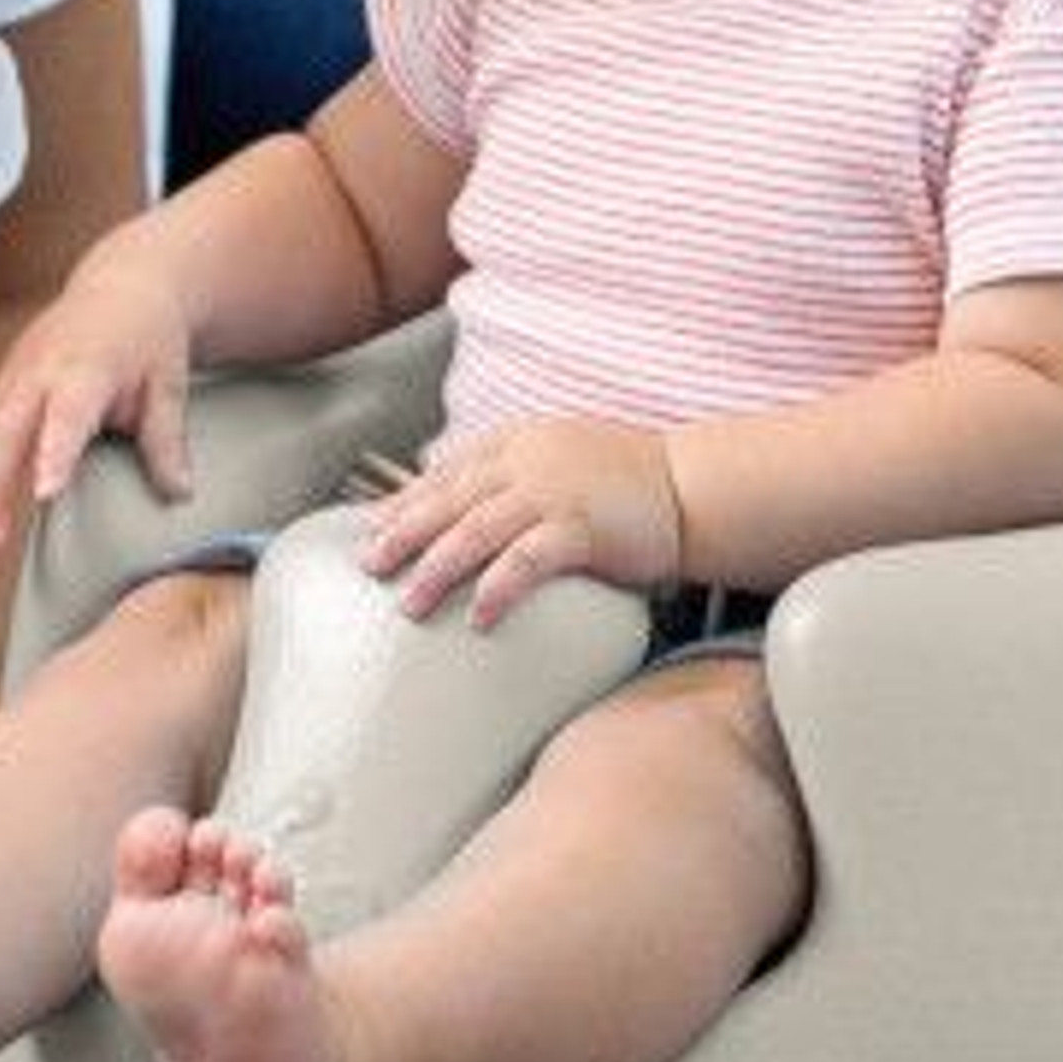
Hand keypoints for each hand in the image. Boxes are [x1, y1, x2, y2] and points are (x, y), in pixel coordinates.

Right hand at [0, 249, 196, 548]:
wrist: (120, 288)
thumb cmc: (147, 339)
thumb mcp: (168, 385)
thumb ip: (166, 442)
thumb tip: (179, 495)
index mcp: (85, 368)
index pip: (66, 415)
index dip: (53, 453)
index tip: (44, 494)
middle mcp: (38, 372)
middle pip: (6, 431)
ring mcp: (13, 380)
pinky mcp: (0, 391)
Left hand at [357, 418, 681, 625]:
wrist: (694, 487)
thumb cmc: (629, 483)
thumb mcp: (561, 462)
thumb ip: (514, 478)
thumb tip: (466, 508)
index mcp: (518, 444)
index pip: (447, 472)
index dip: (406, 501)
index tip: (372, 528)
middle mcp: (526, 462)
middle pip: (448, 498)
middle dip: (402, 532)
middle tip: (368, 565)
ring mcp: (553, 492)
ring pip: (476, 529)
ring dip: (436, 567)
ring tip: (407, 604)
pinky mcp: (582, 527)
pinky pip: (529, 560)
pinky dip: (498, 587)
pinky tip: (478, 616)